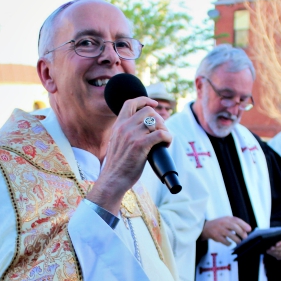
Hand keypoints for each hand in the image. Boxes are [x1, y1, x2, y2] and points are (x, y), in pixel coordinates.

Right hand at [86, 97, 171, 214]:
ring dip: (164, 129)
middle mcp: (124, 127)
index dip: (144, 100)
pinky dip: (168, 138)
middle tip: (161, 131)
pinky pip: (160, 134)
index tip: (154, 103)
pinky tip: (166, 144)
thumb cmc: (117, 167)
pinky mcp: (140, 145)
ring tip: (164, 140)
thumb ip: (125, 134)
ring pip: (156, 121)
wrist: (112, 180)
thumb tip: (142, 131)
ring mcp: (132, 135)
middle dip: (159, 118)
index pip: (130, 103)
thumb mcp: (116, 144)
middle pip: (148, 111)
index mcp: (118, 126)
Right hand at [202, 216, 251, 245]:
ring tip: (239, 242)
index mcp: (228, 219)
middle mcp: (223, 223)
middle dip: (241, 232)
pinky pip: (224, 240)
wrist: (207, 227)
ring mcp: (219, 229)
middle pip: (234, 227)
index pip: (237, 220)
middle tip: (245, 237)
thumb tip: (246, 232)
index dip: (244, 224)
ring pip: (229, 234)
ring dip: (236, 239)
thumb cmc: (220, 225)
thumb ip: (236, 225)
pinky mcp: (216, 236)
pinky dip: (228, 243)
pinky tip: (230, 244)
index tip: (249, 229)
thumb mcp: (227, 221)